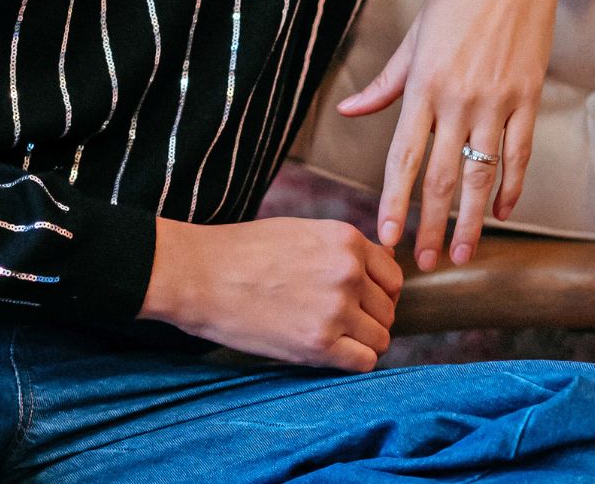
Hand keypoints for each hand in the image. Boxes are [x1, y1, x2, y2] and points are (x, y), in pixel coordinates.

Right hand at [137, 214, 403, 369]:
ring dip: (360, 342)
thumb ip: (340, 250)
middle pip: (387, 310)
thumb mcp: (301, 232)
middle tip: (338, 322)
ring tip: (330, 337)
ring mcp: (336, 309)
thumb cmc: (244, 251)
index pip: (392, 277)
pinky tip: (325, 351)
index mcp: (345, 239)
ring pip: (380, 338)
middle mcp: (348, 272)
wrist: (202, 274)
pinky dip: (350, 362)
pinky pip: (364, 362)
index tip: (360, 301)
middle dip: (368, 318)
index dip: (378, 292)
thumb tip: (378, 268)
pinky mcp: (320, 344)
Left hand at [335, 0, 575, 270]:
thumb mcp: (414, 34)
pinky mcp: (527, 97)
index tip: (384, 237)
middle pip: (441, 177)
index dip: (393, 202)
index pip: (403, 157)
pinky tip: (504, 211)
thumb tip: (349, 111)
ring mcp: (496, 101)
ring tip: (462, 253)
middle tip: (421, 262)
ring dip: (472, 221)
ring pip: (483, 176)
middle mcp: (458, 99)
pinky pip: (519, 154)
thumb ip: (385, 82)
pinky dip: (512, 187)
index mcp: (422, 84)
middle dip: (429, 225)